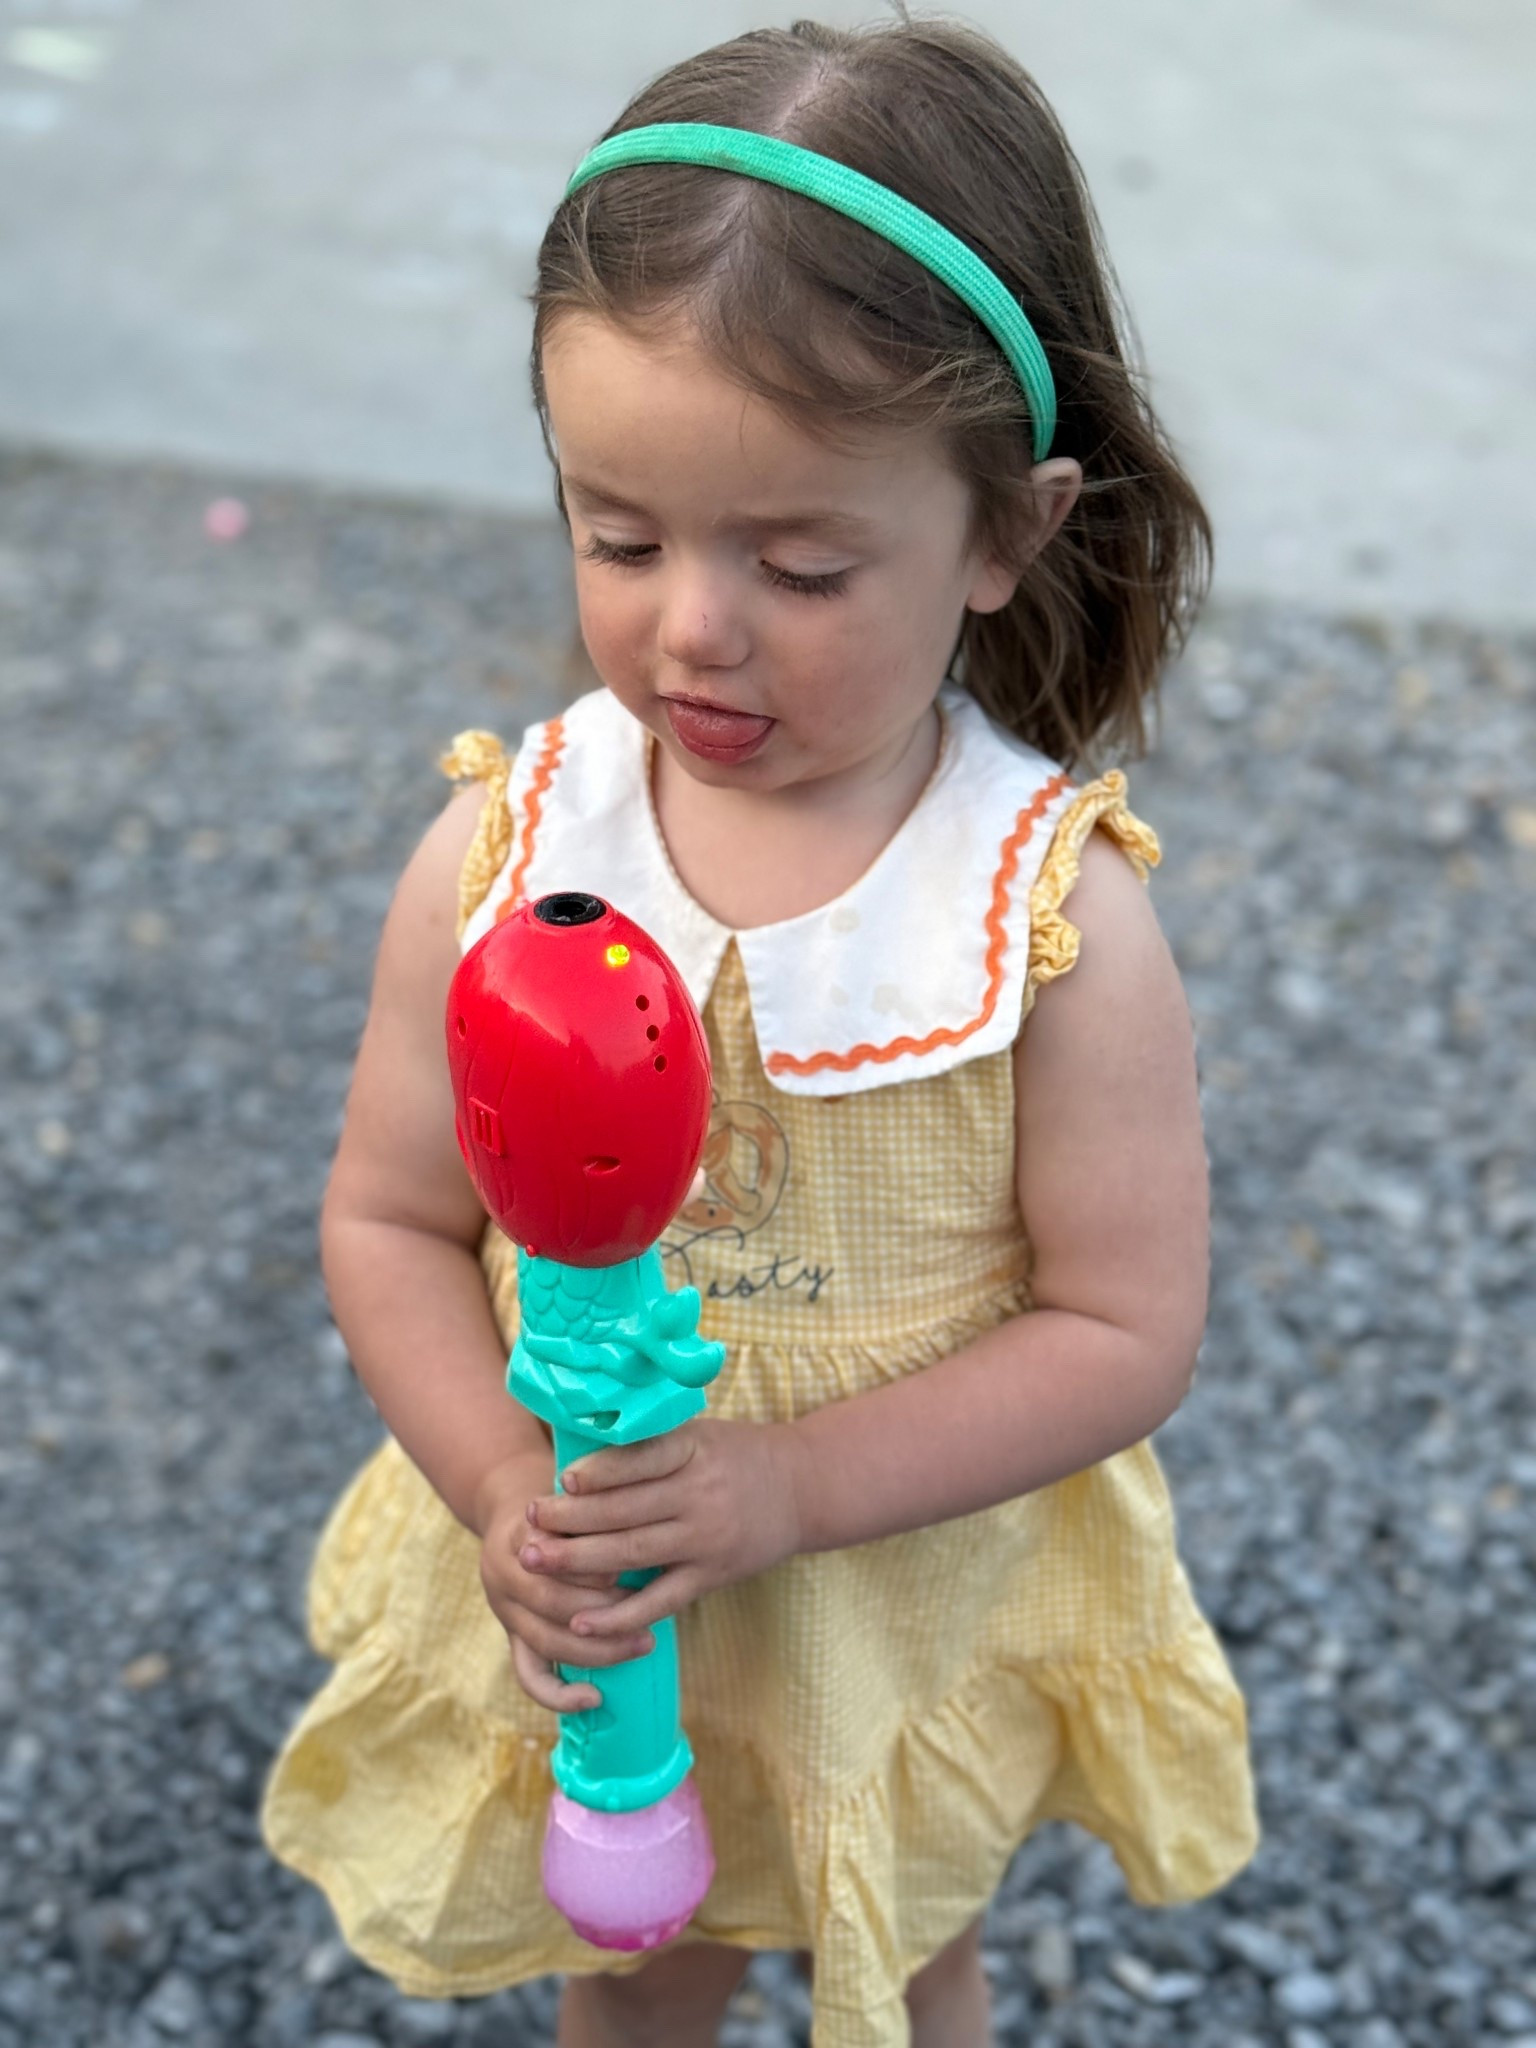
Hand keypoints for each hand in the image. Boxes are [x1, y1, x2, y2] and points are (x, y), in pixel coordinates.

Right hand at [473, 1453, 657, 1714]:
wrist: (518, 1512)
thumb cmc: (566, 1503)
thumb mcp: (577, 1495)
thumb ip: (598, 1511)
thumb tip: (648, 1530)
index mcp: (519, 1534)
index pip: (552, 1557)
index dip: (591, 1569)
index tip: (628, 1572)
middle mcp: (504, 1573)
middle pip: (551, 1602)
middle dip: (604, 1612)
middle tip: (650, 1615)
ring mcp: (507, 1610)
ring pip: (546, 1640)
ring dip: (597, 1649)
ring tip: (644, 1644)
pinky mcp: (513, 1637)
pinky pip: (530, 1676)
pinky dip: (559, 1695)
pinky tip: (593, 1699)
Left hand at [519, 1418, 806, 1638]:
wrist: (802, 1488)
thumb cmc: (736, 1455)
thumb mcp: (700, 1433)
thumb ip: (650, 1444)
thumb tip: (580, 1456)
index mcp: (695, 1450)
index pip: (640, 1460)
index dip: (599, 1472)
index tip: (562, 1480)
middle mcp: (700, 1494)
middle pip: (625, 1510)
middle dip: (570, 1519)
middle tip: (529, 1522)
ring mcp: (706, 1538)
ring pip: (633, 1553)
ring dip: (579, 1561)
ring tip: (536, 1561)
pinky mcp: (711, 1575)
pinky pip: (660, 1600)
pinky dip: (619, 1614)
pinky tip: (582, 1622)